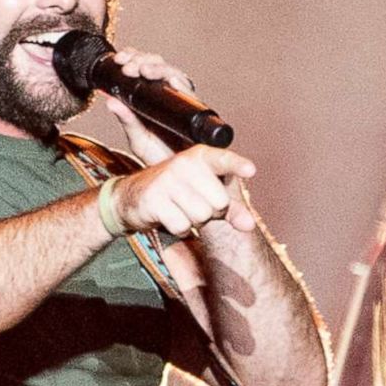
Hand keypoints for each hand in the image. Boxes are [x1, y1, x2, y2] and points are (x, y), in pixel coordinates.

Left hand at [102, 47, 198, 165]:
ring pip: (174, 74)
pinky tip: (171, 81)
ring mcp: (183, 103)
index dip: (133, 59)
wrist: (176, 177)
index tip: (119, 61)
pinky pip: (191, 95)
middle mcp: (170, 97)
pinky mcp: (195, 113)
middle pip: (160, 67)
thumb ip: (126, 120)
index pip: (145, 69)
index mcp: (153, 98)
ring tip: (144, 70)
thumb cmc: (159, 158)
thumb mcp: (137, 138)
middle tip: (128, 67)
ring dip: (158, 68)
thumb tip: (109, 100)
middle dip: (143, 61)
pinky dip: (181, 85)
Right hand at [110, 145, 258, 235]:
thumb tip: (249, 225)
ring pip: (201, 216)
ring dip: (194, 220)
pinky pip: (182, 226)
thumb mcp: (208, 195)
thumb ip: (232, 209)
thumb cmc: (179, 193)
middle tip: (195, 203)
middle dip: (212, 211)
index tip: (251, 170)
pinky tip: (170, 216)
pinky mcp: (154, 199)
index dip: (237, 165)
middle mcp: (184, 164)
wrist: (134, 196)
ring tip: (181, 208)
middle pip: (219, 202)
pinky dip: (179, 228)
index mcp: (201, 156)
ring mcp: (167, 180)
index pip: (223, 160)